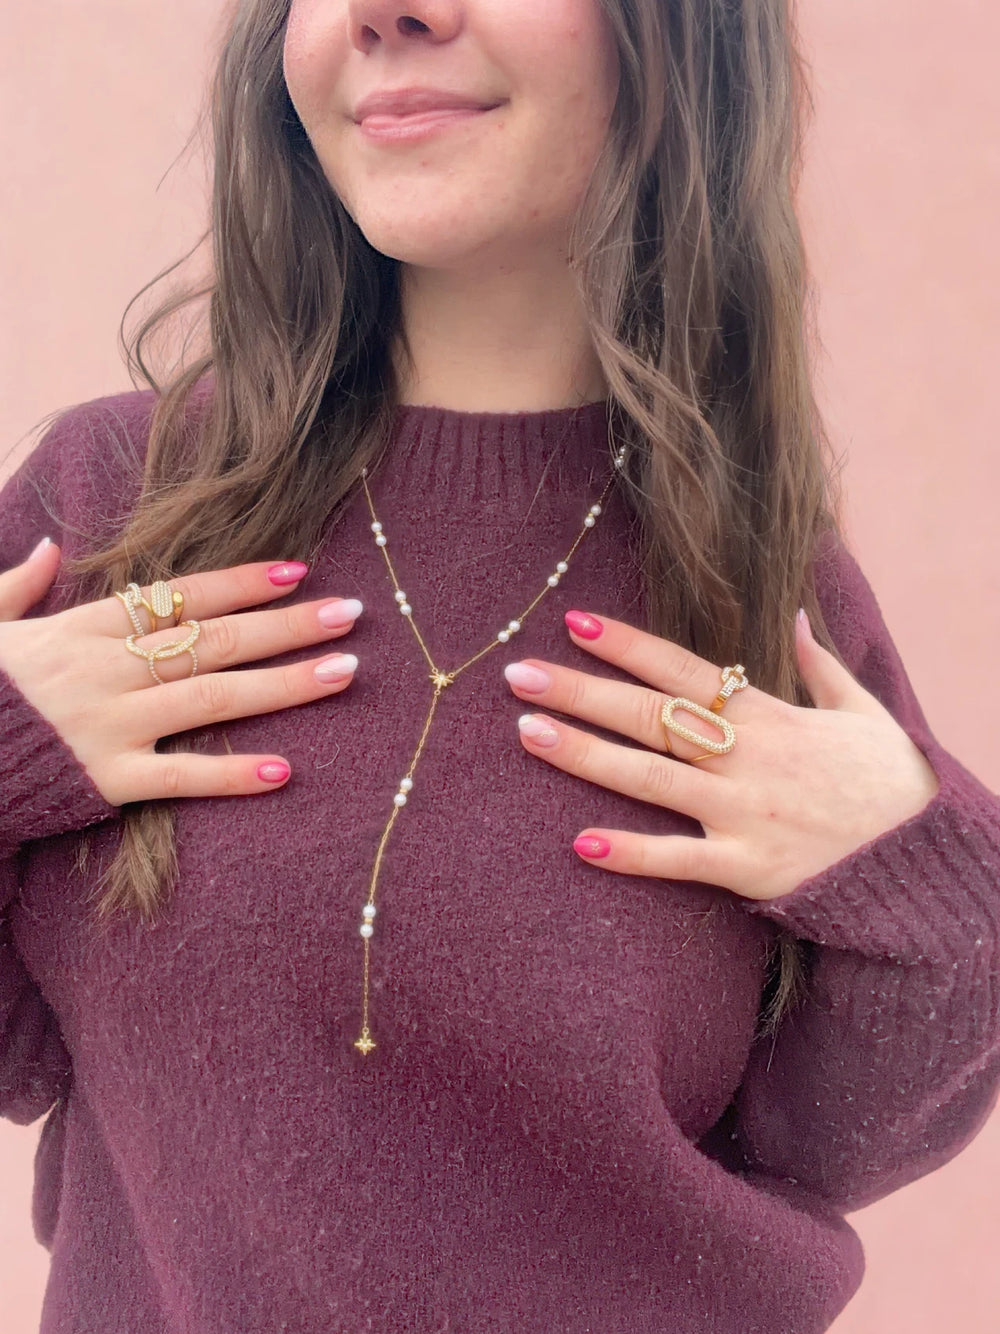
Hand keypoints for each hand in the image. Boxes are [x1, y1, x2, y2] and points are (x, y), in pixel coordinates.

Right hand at [0, 540, 361, 806]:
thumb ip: (19, 584)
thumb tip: (47, 545)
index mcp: (85, 627)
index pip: (179, 595)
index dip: (241, 581)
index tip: (298, 569)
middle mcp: (109, 668)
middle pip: (215, 639)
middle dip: (288, 624)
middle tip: (352, 614)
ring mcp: (110, 722)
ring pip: (213, 695)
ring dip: (284, 684)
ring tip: (345, 671)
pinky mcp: (105, 778)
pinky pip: (179, 777)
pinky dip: (231, 774)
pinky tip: (284, 771)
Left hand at [504, 608, 939, 900]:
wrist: (924, 862)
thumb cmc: (890, 782)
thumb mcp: (864, 710)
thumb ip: (822, 664)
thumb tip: (799, 614)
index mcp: (770, 716)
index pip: (685, 670)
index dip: (629, 645)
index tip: (576, 621)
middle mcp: (747, 758)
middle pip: (652, 717)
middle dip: (583, 693)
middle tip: (519, 675)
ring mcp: (742, 813)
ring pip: (651, 780)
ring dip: (586, 756)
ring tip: (528, 732)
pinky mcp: (746, 866)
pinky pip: (679, 861)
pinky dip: (631, 855)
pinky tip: (580, 844)